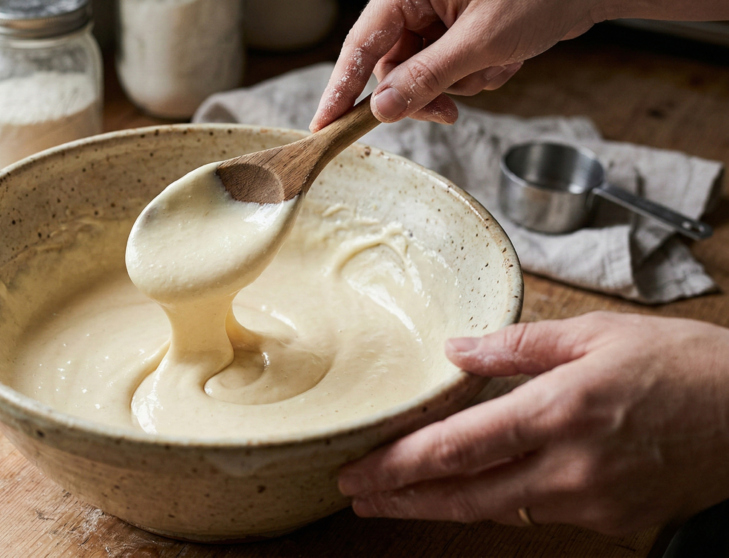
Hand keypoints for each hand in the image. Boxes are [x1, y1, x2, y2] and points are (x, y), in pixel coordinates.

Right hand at [312, 0, 728, 129]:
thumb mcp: (480, 42)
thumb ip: (426, 78)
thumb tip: (381, 110)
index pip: (360, 45)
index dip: (340, 88)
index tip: (323, 126)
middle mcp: (416, 3)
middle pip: (391, 68)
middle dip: (422, 94)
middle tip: (448, 113)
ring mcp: (438, 20)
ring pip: (422, 76)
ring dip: (459, 85)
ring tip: (497, 66)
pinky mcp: (457, 34)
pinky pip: (448, 72)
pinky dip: (475, 77)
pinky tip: (505, 59)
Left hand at [339, 312, 728, 534]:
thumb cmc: (685, 367)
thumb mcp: (599, 335)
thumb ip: (519, 345)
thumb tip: (457, 349)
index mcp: (559, 410)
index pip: (457, 447)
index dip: (398, 465)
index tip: (358, 470)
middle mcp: (568, 465)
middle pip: (463, 494)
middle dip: (402, 498)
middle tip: (356, 495)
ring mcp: (589, 501)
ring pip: (495, 509)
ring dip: (439, 505)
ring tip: (395, 499)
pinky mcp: (609, 520)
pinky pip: (536, 510)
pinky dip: (495, 501)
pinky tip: (469, 490)